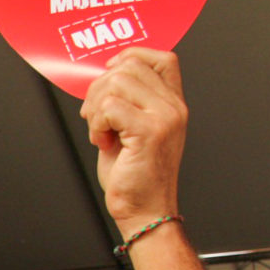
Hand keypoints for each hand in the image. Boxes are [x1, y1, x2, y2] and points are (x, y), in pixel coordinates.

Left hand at [79, 47, 187, 231]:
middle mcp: (174, 107)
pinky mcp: (150, 131)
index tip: (109, 76)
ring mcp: (165, 117)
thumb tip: (101, 79)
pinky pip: (110, 106)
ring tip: (101, 132)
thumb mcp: (131, 131)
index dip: (131, 57)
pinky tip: (103, 142)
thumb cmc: (135, 176)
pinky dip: (96, 124)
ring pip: (116, 82)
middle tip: (96, 117)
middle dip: (99, 88)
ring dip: (96, 108)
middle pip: (129, 66)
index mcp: (172, 104)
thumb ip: (126, 102)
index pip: (162, 57)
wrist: (145, 212)